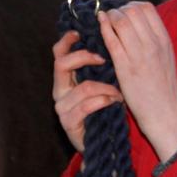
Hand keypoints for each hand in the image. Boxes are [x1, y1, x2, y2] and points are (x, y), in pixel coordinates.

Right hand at [52, 30, 122, 152]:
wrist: (102, 143)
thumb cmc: (103, 109)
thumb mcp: (100, 83)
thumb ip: (97, 67)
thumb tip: (108, 38)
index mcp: (64, 79)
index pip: (58, 54)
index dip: (66, 41)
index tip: (80, 32)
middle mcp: (59, 91)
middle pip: (61, 64)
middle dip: (83, 57)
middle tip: (103, 58)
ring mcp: (62, 108)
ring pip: (83, 87)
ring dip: (106, 87)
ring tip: (118, 92)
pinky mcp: (68, 123)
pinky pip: (87, 106)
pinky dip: (104, 101)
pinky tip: (115, 102)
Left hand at [98, 2, 176, 161]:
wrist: (166, 115)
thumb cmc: (164, 90)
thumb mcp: (166, 59)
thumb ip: (155, 41)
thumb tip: (140, 26)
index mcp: (164, 41)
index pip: (147, 8)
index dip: (131, 5)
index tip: (124, 12)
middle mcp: (154, 44)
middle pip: (133, 11)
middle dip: (118, 9)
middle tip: (112, 16)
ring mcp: (140, 55)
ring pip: (121, 22)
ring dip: (110, 17)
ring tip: (104, 20)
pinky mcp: (126, 68)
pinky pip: (112, 40)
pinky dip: (104, 28)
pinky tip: (100, 24)